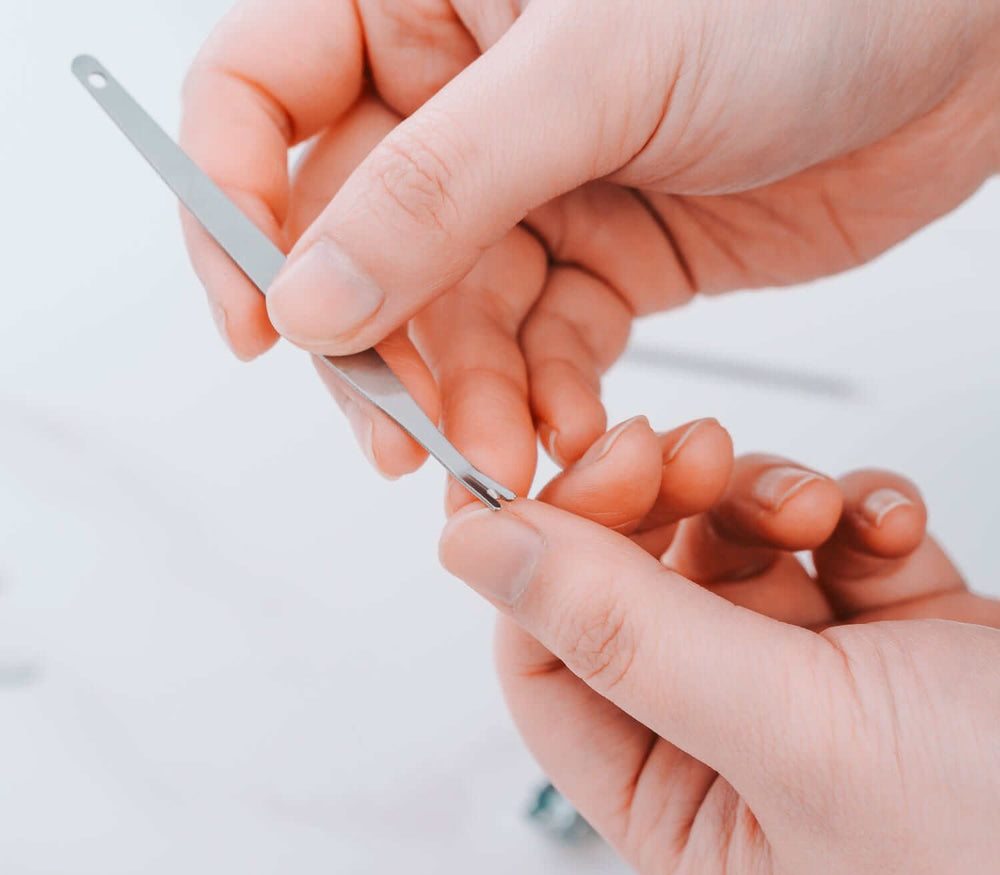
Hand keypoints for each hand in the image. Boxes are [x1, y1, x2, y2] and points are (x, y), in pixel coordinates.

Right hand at [181, 1, 999, 495]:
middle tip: (401, 441)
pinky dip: (542, 400)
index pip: (256, 97)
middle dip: (372, 353)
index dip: (230, 210)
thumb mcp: (599, 66)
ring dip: (464, 401)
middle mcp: (458, 99)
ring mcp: (528, 186)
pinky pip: (537, 347)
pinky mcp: (598, 257)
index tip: (261, 322)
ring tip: (496, 464)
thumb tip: (310, 296)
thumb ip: (440, 188)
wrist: (963, 43)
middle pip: (349, 244)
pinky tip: (568, 431)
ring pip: (446, 318)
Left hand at [439, 417, 999, 874]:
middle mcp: (732, 748)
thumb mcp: (793, 730)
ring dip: (763, 500)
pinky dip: (851, 511)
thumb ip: (623, 631)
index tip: (584, 465)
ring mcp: (813, 686)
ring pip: (726, 549)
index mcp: (681, 809)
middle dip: (659, 506)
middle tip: (695, 448)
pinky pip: (822, 540)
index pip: (549, 662)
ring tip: (820, 507)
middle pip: (633, 590)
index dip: (550, 558)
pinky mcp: (888, 634)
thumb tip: (471, 552)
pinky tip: (896, 529)